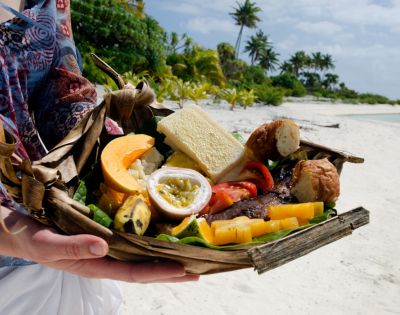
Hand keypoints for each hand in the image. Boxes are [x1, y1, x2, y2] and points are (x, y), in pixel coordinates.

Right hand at [1, 207, 198, 282]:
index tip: (183, 269)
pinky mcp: (105, 234)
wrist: (23, 229)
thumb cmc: (34, 238)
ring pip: (141, 255)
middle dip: (171, 269)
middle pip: (144, 267)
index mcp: (96, 266)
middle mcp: (107, 259)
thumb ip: (73, 247)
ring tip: (189, 255)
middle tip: (199, 268)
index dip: (159, 271)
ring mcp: (107, 247)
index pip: (134, 272)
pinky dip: (149, 240)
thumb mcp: (48, 244)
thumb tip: (104, 247)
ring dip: (164, 256)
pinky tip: (161, 237)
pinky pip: (132, 240)